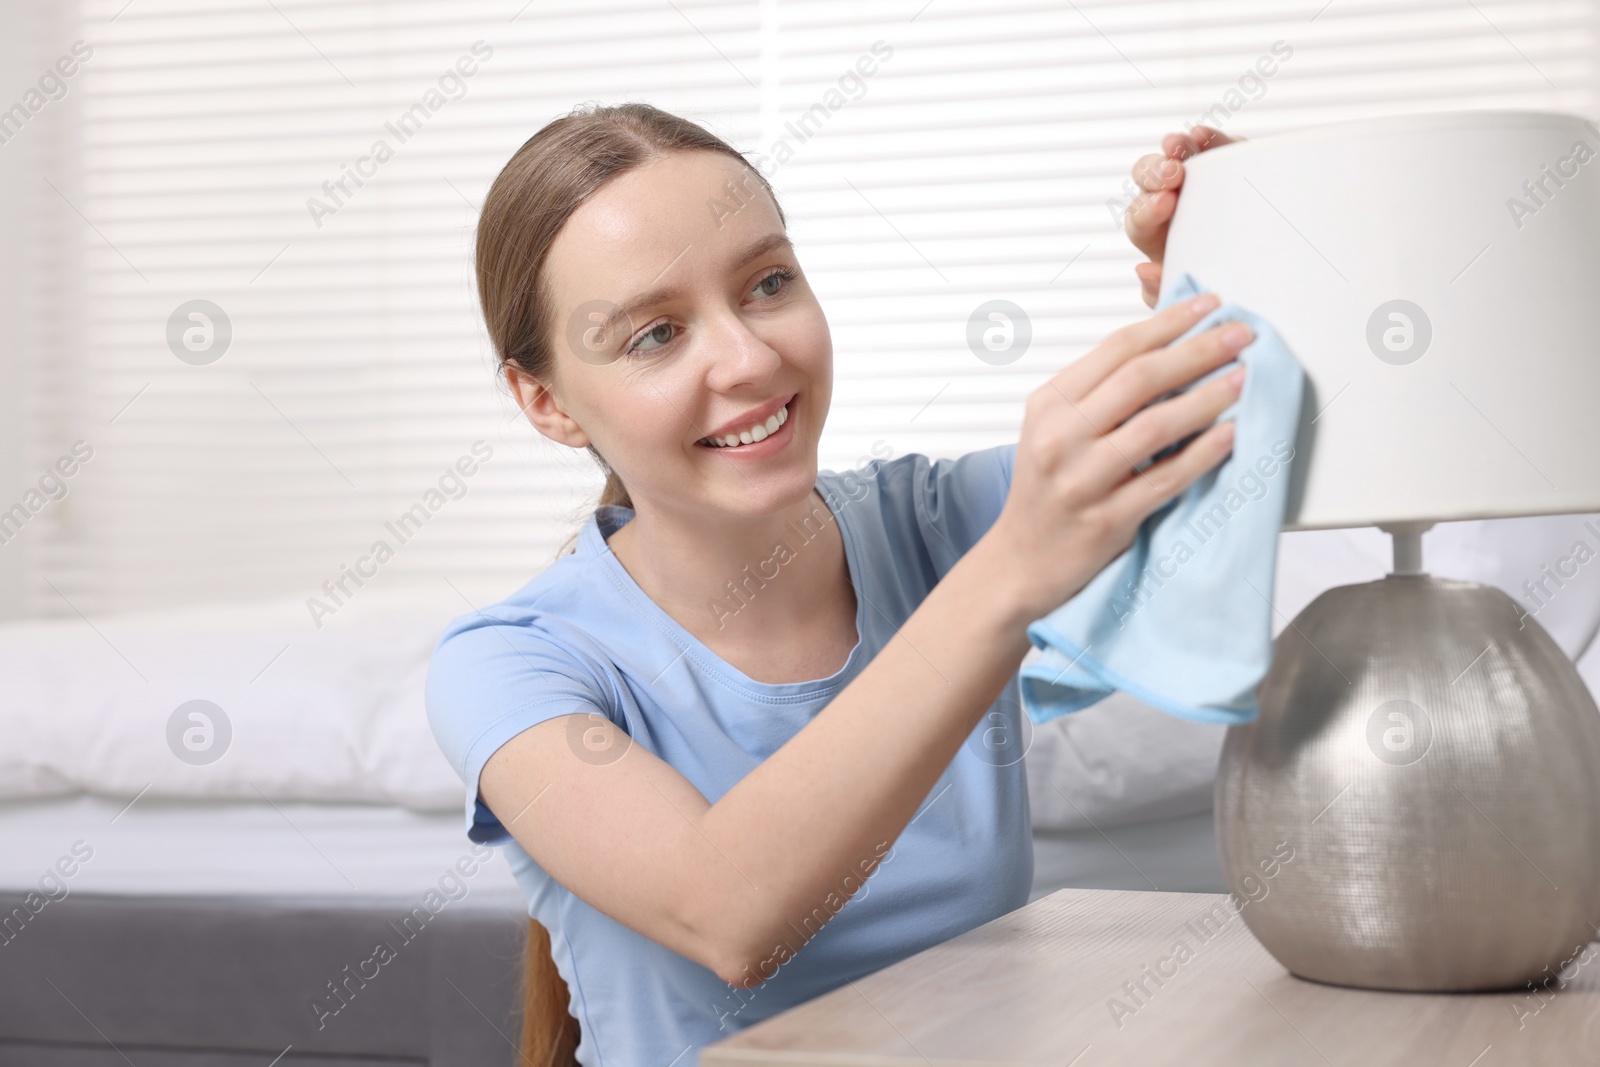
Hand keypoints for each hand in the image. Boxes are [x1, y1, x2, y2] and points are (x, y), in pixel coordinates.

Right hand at [985, 292, 1249, 623]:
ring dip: (1208, 397)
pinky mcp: (1107, 520)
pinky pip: (1165, 480)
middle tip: (1239, 334)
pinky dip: (1203, 454)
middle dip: (1197, 350)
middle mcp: (1059, 438)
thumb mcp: (1053, 430)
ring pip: (1155, 426)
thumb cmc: (1046, 492)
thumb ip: (1098, 393)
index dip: (1168, 322)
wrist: (1020, 562)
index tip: (1208, 306)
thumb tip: (1168, 350)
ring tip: (1242, 378)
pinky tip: (1231, 435)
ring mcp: (1081, 480)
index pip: (1116, 348)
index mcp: (1048, 405)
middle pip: (1139, 379)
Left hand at [1126, 127, 1238, 307]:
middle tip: (1172, 175)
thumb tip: (1142, 270)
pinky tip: (1201, 135)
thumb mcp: (1186, 294)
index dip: (1147, 209)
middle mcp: (1166, 202)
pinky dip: (1204, 139)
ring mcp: (1193, 179)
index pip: (1139, 219)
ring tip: (1178, 145)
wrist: (1256, 269)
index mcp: (1153, 234)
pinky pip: (1208, 146)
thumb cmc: (1211, 284)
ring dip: (1173, 149)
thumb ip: (1162, 290)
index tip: (1164, 205)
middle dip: (1154, 174)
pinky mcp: (1221, 161)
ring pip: (1172, 157)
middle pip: (1147, 182)